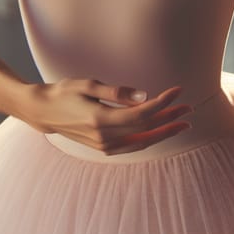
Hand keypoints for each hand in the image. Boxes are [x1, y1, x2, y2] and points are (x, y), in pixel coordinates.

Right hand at [24, 79, 193, 155]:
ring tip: (183, 123)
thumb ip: (117, 92)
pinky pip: (132, 147)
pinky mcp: (103, 148)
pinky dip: (149, 139)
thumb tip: (144, 96)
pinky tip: (161, 132)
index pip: (141, 114)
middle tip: (189, 109)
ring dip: (164, 132)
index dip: (163, 103)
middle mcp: (104, 136)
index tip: (178, 91)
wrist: (44, 112)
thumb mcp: (89, 85)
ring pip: (142, 141)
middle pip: (145, 128)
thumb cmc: (66, 92)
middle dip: (170, 118)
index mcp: (100, 118)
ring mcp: (104, 145)